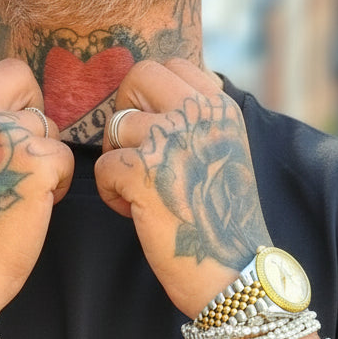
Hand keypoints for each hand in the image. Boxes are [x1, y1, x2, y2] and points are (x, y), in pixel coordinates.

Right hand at [0, 60, 73, 332]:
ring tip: (18, 194)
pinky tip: (33, 208)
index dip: (5, 102)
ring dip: (43, 158)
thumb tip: (18, 100)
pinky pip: (65, 157)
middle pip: (21, 77)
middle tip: (20, 160)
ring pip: (46, 124)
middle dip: (30, 115)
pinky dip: (58, 185)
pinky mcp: (34, 160)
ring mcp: (0, 131)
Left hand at [95, 59, 271, 317]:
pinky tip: (134, 213)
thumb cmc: (223, 223)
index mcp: (220, 108)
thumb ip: (197, 122)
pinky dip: (112, 194)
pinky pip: (104, 166)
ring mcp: (170, 140)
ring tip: (140, 193)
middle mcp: (197, 115)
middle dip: (126, 113)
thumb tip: (152, 104)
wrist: (233, 271)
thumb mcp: (224, 154)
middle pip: (137, 78)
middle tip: (134, 154)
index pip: (171, 66)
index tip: (153, 131)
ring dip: (119, 161)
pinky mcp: (143, 173)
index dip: (149, 97)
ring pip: (116, 126)